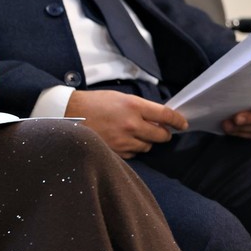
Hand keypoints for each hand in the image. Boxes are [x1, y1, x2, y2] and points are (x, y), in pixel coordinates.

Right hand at [66, 89, 186, 158]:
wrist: (67, 114)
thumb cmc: (92, 103)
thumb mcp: (118, 97)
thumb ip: (138, 108)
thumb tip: (156, 118)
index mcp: (132, 106)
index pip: (165, 115)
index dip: (177, 120)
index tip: (183, 124)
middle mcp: (131, 124)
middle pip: (161, 135)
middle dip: (163, 133)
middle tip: (158, 130)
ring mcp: (123, 140)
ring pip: (148, 146)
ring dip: (145, 141)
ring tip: (133, 133)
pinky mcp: (116, 152)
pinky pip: (134, 153)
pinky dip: (132, 148)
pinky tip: (122, 140)